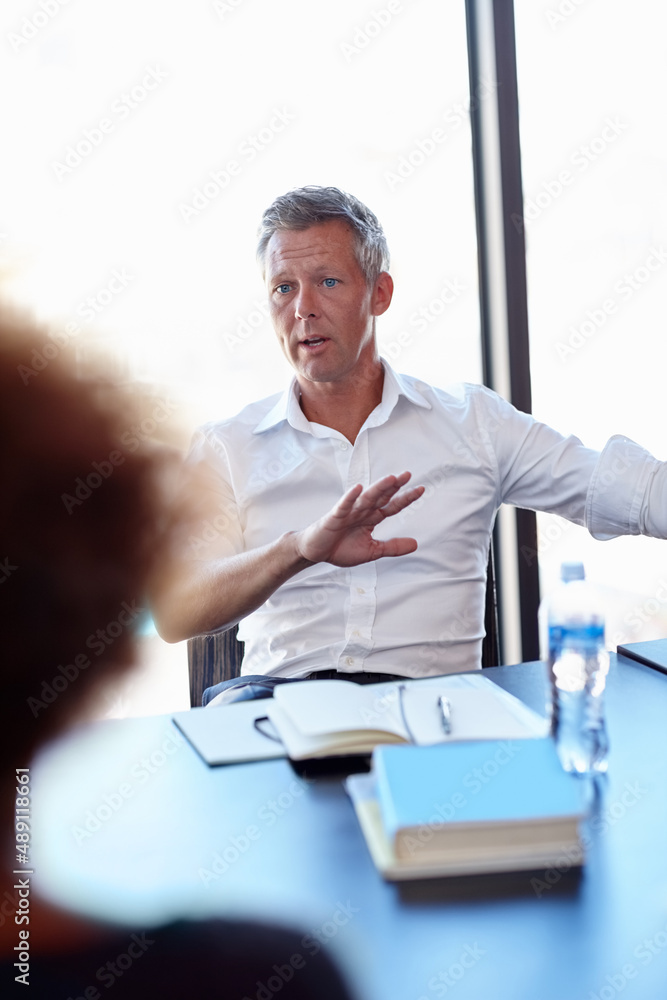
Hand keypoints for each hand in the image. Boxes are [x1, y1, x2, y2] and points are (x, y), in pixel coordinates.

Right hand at [295, 472, 423, 566]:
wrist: (316, 552)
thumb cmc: (341, 548)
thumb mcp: (372, 551)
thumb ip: (393, 547)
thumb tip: (416, 544)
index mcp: (371, 518)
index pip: (392, 506)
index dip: (406, 498)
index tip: (421, 489)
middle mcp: (362, 511)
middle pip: (381, 497)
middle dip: (394, 486)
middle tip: (407, 474)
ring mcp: (348, 512)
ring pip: (366, 498)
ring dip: (378, 488)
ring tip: (390, 479)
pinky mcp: (334, 517)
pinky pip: (343, 506)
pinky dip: (350, 497)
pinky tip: (358, 489)